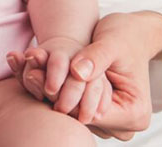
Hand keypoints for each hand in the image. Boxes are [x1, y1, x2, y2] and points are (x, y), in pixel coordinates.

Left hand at [8, 12, 161, 139]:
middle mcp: (123, 127)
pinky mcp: (95, 112)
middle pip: (78, 116)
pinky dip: (57, 91)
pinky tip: (38, 74)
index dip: (61, 95)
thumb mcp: (112, 43)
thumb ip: (96, 58)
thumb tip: (77, 72)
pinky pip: (73, 106)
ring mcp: (109, 123)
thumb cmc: (126, 36)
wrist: (133, 35)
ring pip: (72, 112)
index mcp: (134, 114)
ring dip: (51, 94)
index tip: (35, 74)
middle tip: (27, 72)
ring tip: (28, 72)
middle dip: (52, 95)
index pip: (87, 114)